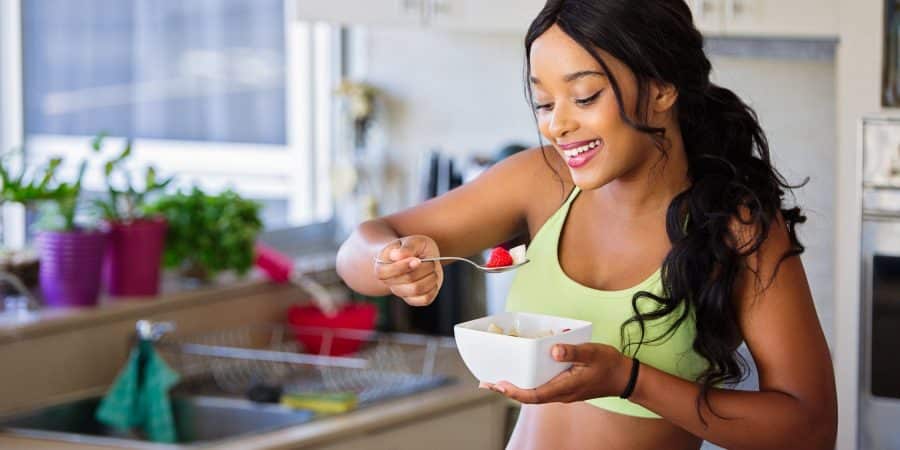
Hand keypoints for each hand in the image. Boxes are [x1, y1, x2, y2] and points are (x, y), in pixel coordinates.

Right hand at [374, 235, 443, 306]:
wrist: (420, 256)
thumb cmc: (413, 248)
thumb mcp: (412, 241)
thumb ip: (406, 247)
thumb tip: (397, 256)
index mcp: (382, 267)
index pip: (385, 273)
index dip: (404, 266)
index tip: (417, 259)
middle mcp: (389, 283)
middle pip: (408, 279)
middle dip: (424, 267)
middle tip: (430, 260)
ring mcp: (401, 293)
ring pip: (416, 290)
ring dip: (430, 277)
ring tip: (432, 268)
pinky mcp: (414, 300)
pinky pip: (424, 299)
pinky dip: (433, 287)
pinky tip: (432, 278)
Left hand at [480, 343, 631, 403]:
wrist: (624, 377)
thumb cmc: (608, 364)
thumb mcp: (592, 353)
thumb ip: (573, 351)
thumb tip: (554, 350)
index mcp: (565, 387)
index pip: (534, 395)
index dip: (514, 392)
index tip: (499, 385)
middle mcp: (561, 394)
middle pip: (529, 396)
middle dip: (507, 390)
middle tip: (486, 382)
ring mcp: (562, 392)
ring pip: (534, 394)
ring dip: (515, 388)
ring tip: (496, 380)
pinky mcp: (564, 388)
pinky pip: (541, 389)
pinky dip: (527, 384)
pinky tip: (521, 374)